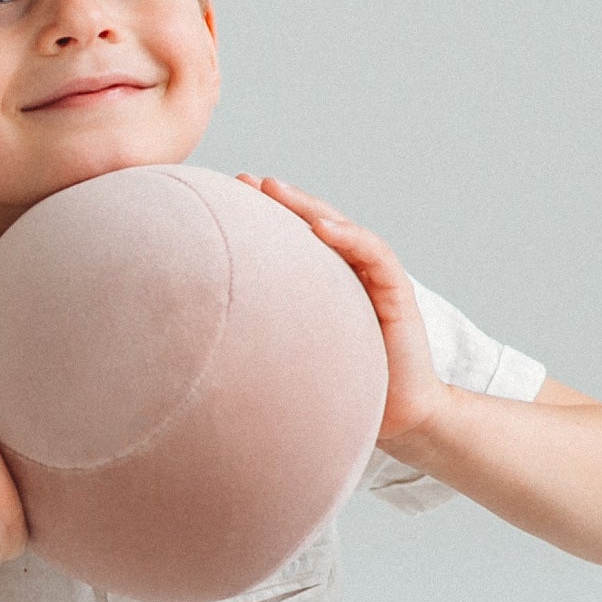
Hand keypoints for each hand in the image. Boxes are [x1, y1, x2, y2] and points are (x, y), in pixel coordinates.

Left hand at [238, 176, 449, 453]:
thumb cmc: (343, 394)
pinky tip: (322, 227)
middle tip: (240, 181)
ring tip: (273, 188)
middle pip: (312, 226)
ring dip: (307, 206)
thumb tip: (201, 341)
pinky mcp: (398, 295)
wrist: (400, 419)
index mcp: (324, 288)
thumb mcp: (293, 358)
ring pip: (341, 230)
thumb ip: (264, 341)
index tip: (222, 202)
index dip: (262, 220)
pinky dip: (350, 237)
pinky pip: (375, 256)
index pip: (292, 243)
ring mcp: (375, 281)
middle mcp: (349, 277)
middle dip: (278, 201)